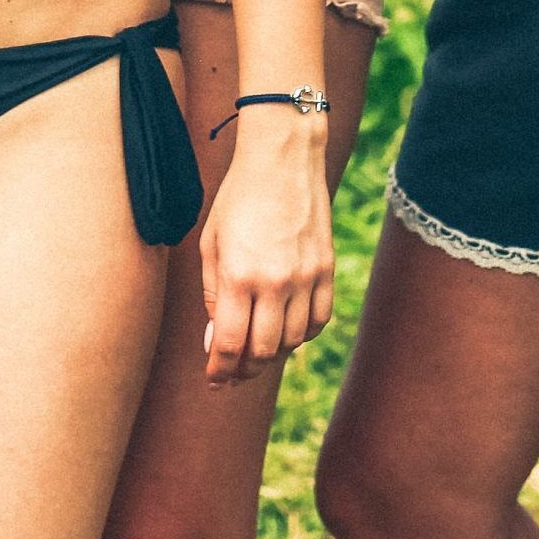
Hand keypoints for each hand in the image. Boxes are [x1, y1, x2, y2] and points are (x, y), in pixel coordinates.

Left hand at [200, 112, 334, 384]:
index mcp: (240, 274)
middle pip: (264, 351)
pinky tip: (287, 332)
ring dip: (272, 354)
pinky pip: (319, 321)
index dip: (221, 370)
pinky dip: (302, 335)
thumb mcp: (212, 242)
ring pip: (293, 341)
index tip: (213, 380)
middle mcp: (276, 282)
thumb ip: (214, 294)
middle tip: (232, 372)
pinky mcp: (326, 270)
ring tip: (256, 352)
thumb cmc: (238, 197)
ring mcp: (306, 277)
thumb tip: (217, 341)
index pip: (231, 344)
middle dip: (244, 369)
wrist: (283, 158)